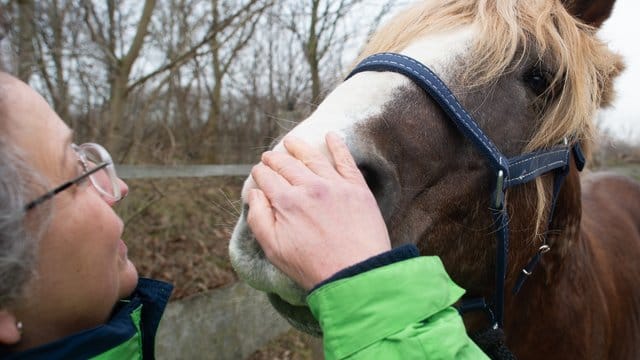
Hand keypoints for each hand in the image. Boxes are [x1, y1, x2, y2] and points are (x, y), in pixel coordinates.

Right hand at [247, 132, 390, 289]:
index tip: (258, 172)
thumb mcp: (273, 249)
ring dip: (299, 147)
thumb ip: (258, 217)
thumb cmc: (312, 267)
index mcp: (286, 202)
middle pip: (286, 165)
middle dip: (274, 159)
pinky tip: (330, 136)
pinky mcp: (356, 188)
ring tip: (291, 141)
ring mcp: (334, 185)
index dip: (260, 173)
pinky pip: (345, 160)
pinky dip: (337, 145)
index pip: (267, 178)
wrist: (356, 275)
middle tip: (269, 156)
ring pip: (312, 158)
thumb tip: (254, 193)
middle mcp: (309, 187)